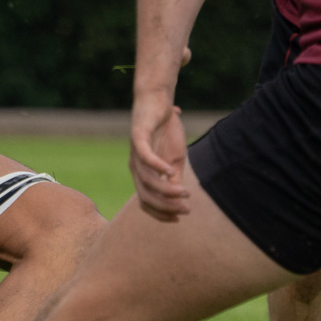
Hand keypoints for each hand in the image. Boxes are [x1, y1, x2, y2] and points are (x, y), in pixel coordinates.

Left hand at [128, 92, 192, 220]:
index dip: (161, 212)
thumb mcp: (175, 159)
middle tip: (185, 209)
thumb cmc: (166, 131)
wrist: (159, 103)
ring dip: (166, 189)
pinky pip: (144, 156)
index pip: (146, 201)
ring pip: (146, 179)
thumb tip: (180, 198)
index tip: (179, 217)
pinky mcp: (137, 137)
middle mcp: (135, 167)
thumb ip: (175, 178)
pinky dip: (156, 165)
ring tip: (184, 192)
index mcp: (143, 174)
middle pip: (145, 195)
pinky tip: (170, 170)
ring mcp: (135, 153)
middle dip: (165, 206)